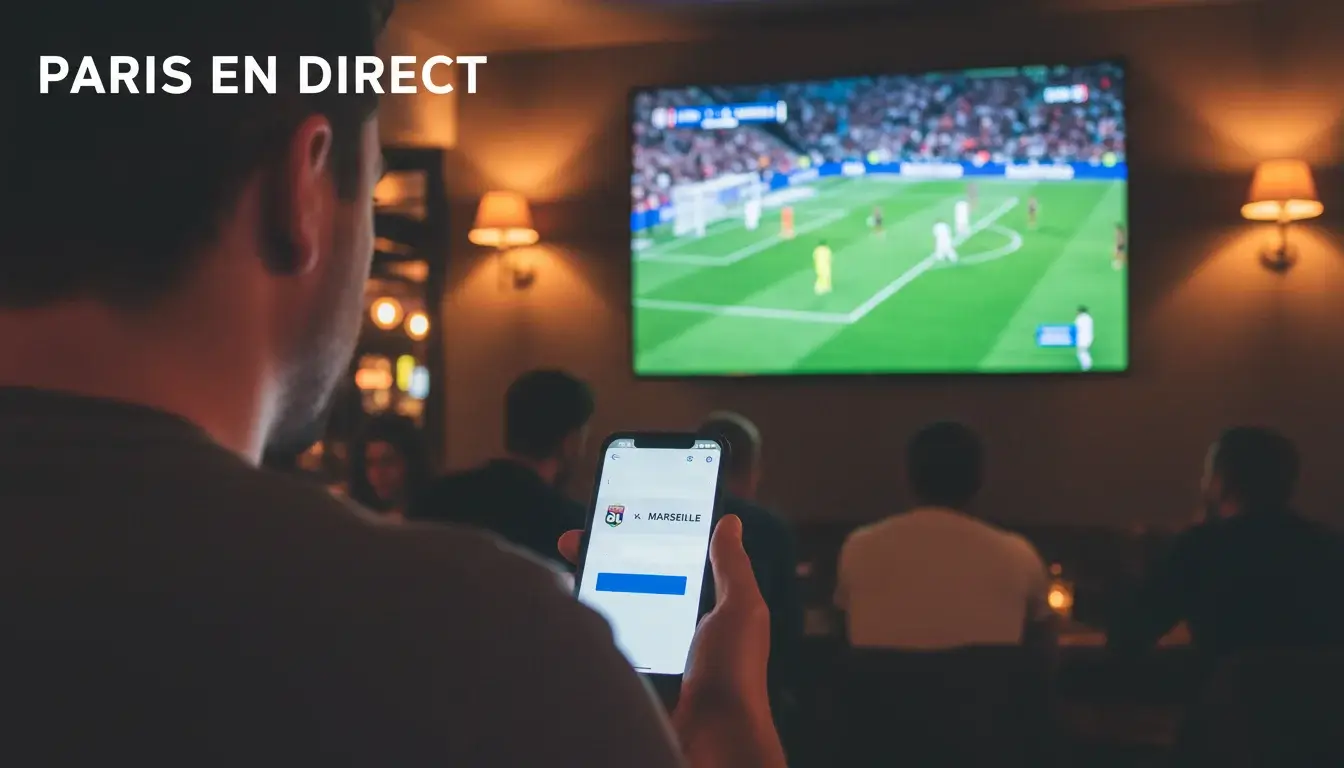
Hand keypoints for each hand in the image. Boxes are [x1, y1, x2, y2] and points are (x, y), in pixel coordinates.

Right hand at [558, 516, 783, 767]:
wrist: (713, 743)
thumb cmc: (734, 677)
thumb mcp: (740, 610)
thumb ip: (732, 567)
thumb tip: (729, 522)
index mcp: (703, 612)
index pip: (666, 564)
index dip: (639, 540)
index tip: (613, 520)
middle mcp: (675, 632)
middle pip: (629, 584)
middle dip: (600, 560)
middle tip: (569, 543)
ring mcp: (648, 658)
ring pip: (611, 616)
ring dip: (587, 594)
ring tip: (562, 571)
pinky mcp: (628, 683)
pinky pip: (601, 652)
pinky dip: (583, 635)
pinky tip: (564, 615)